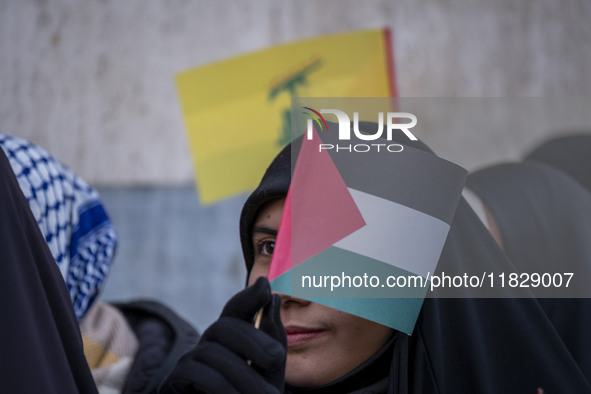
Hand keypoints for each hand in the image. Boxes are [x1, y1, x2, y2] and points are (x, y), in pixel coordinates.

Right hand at [160, 277, 285, 392]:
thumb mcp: (268, 371)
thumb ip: (271, 336)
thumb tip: (271, 295)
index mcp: (232, 340)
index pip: (235, 310)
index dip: (247, 297)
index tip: (264, 287)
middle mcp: (209, 345)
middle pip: (224, 325)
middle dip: (252, 338)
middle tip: (276, 358)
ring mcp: (190, 362)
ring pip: (213, 351)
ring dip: (244, 374)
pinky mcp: (174, 382)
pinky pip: (196, 372)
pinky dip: (221, 386)